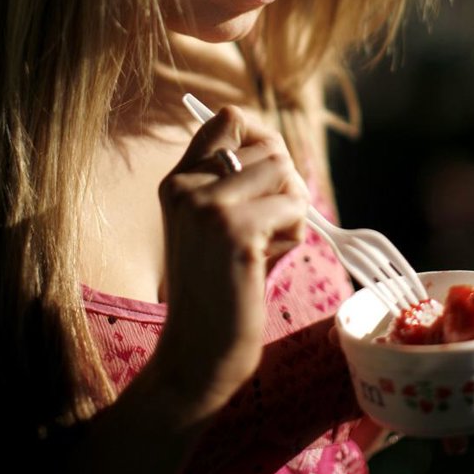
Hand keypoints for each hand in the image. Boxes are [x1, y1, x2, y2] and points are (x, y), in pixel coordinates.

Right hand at [155, 105, 308, 419]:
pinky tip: (270, 259)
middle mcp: (187, 185)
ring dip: (292, 209)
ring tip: (268, 245)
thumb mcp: (213, 225)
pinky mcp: (234, 230)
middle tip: (272, 226)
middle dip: (286, 184)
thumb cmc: (219, 290)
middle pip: (269, 147)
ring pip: (285, 171)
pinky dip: (295, 232)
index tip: (270, 179)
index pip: (229, 118)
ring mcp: (207, 205)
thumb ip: (234, 184)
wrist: (196, 354)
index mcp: (178, 179)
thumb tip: (281, 150)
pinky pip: (294, 205)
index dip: (264, 140)